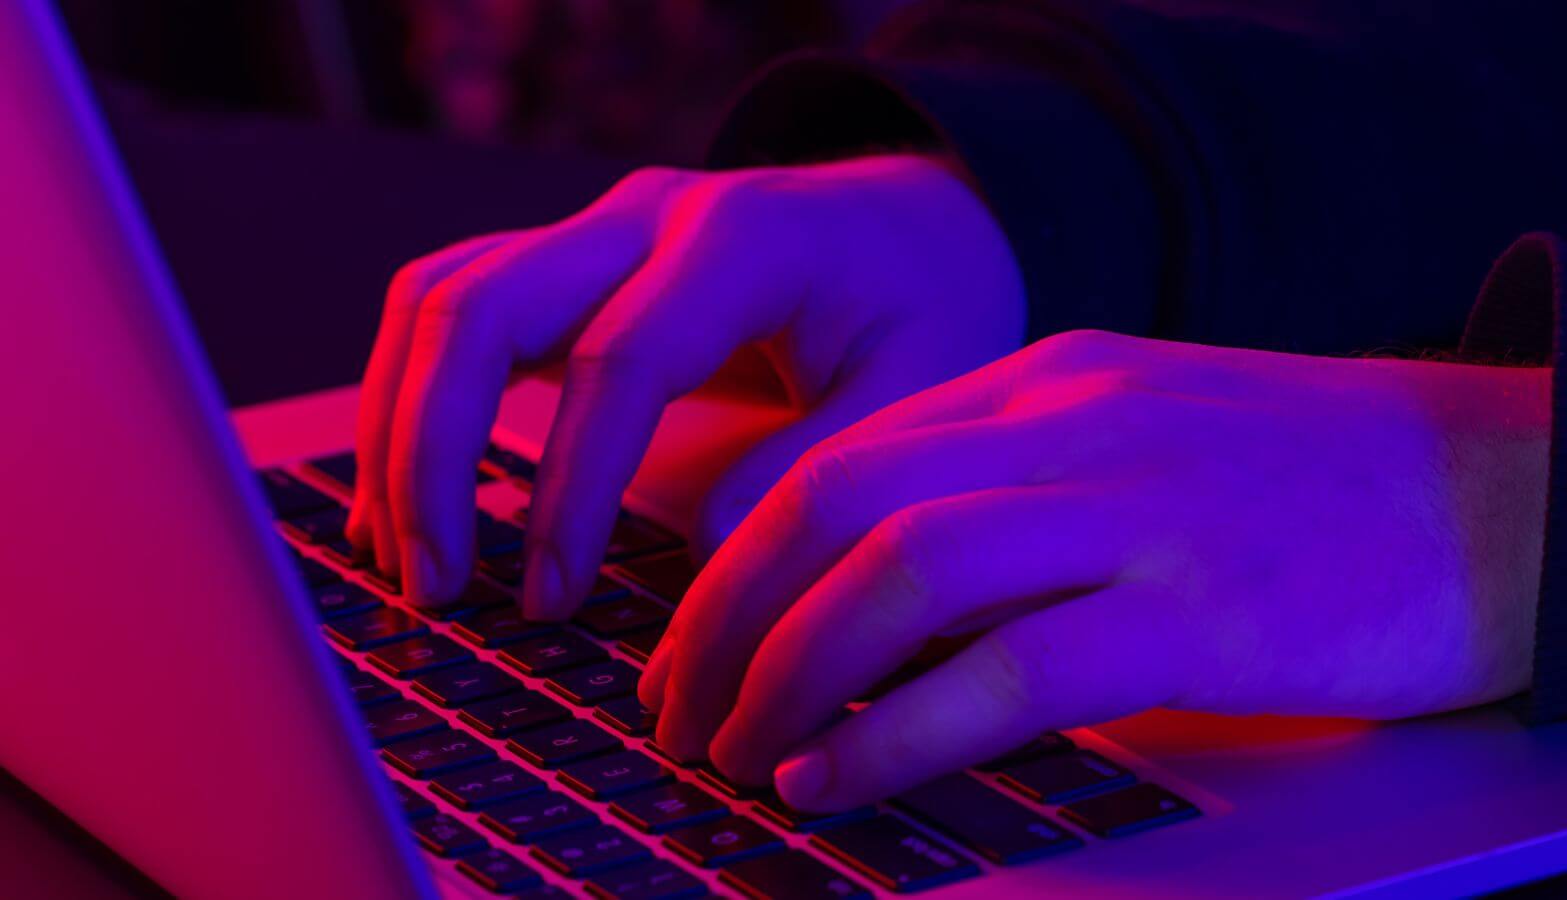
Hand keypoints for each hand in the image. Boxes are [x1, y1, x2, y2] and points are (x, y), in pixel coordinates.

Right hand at [347, 155, 1024, 617]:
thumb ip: (817, 466)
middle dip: (428, 452)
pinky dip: (411, 403)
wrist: (917, 230)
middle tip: (436, 588)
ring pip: (437, 300)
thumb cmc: (926, 309)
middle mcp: (646, 214)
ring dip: (397, 432)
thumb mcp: (922, 388)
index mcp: (742, 237)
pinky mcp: (568, 266)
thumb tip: (699, 560)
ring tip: (405, 562)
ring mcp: (595, 231)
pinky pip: (451, 313)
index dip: (569, 489)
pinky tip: (408, 504)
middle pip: (478, 306)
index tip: (551, 600)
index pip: (618, 360)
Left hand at [641, 330, 1551, 809]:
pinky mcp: (1203, 612)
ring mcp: (1141, 510)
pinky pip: (1008, 671)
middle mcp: (1077, 424)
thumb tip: (876, 585)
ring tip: (738, 753)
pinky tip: (839, 780)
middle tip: (678, 711)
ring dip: (788, 673)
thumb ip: (1019, 483)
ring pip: (900, 574)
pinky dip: (896, 732)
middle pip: (837, 503)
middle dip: (725, 617)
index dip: (736, 557)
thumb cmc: (1319, 483)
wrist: (1509, 493)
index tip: (690, 642)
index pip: (842, 455)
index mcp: (1052, 381)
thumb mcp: (1147, 434)